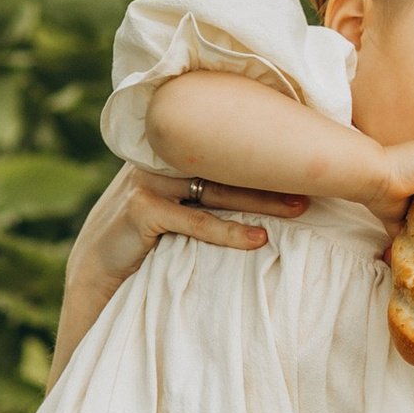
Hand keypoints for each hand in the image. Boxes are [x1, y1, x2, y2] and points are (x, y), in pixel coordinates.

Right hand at [55, 164, 309, 374]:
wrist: (96, 270)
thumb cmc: (146, 238)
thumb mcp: (176, 204)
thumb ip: (204, 185)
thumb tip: (265, 182)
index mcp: (169, 149)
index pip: (221, 142)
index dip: (261, 146)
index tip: (304, 150)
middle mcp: (157, 156)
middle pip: (225, 161)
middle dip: (272, 170)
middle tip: (316, 177)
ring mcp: (146, 180)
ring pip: (215, 187)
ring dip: (261, 199)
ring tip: (299, 208)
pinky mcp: (139, 209)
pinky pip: (194, 220)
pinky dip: (228, 232)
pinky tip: (258, 240)